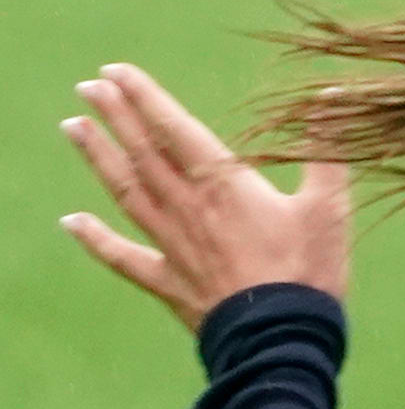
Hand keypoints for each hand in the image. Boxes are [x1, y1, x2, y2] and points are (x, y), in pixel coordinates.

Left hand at [60, 63, 351, 330]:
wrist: (282, 337)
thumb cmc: (310, 269)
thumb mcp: (330, 204)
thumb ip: (327, 149)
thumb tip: (329, 97)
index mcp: (224, 184)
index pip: (174, 128)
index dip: (144, 97)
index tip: (115, 71)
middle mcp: (187, 207)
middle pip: (142, 153)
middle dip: (114, 116)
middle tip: (88, 87)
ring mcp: (172, 244)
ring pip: (126, 191)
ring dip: (97, 157)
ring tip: (72, 127)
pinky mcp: (169, 281)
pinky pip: (123, 257)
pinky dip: (95, 239)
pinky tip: (70, 222)